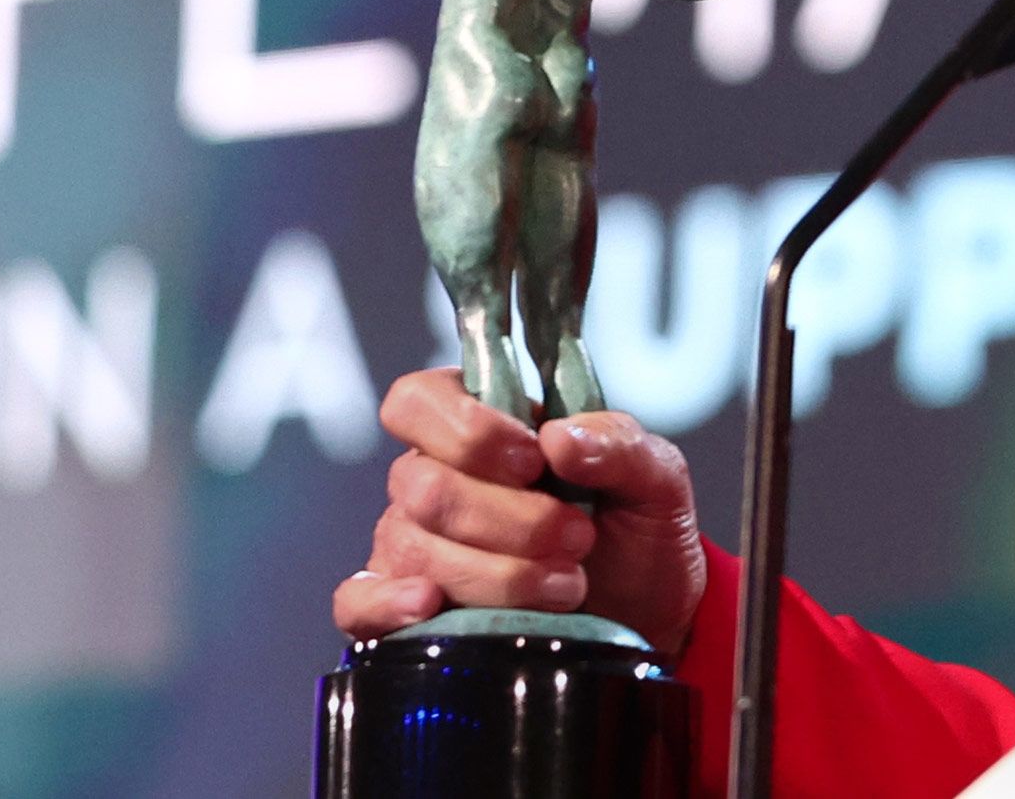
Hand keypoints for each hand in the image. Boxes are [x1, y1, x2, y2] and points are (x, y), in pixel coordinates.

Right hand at [332, 368, 708, 660]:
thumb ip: (619, 443)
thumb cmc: (638, 531)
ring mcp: (413, 546)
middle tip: (578, 537)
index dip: (468, 430)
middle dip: (513, 520)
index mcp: (484, 427)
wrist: (648, 615)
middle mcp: (433, 481)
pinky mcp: (406, 613)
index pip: (418, 400)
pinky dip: (387, 605)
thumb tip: (558, 437)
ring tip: (566, 585)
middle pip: (425, 487)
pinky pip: (357, 603)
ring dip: (499, 573)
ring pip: (414, 548)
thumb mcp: (657, 477)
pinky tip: (432, 608)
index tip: (534, 462)